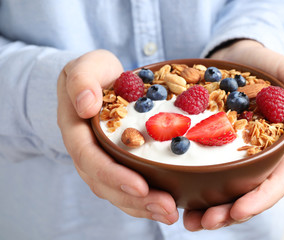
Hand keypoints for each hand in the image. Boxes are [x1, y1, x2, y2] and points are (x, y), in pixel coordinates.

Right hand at [57, 50, 177, 224]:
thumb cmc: (95, 73)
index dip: (113, 175)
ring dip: (143, 207)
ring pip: (116, 192)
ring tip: (170, 213)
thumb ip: (82, 80)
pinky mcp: (117, 163)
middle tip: (167, 209)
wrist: (100, 82)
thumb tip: (85, 105)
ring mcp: (101, 160)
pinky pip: (127, 187)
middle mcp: (87, 152)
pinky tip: (168, 204)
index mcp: (76, 131)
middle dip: (135, 200)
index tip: (140, 186)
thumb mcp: (87, 66)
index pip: (90, 158)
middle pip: (105, 184)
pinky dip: (145, 199)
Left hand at [183, 40, 283, 230]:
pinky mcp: (212, 148)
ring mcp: (233, 154)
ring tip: (188, 220)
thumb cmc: (266, 66)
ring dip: (208, 210)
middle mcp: (257, 156)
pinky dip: (194, 188)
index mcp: (279, 146)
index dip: (259, 200)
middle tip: (204, 222)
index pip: (275, 181)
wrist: (235, 56)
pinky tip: (179, 199)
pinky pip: (205, 173)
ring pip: (225, 190)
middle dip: (228, 213)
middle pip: (247, 194)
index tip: (237, 210)